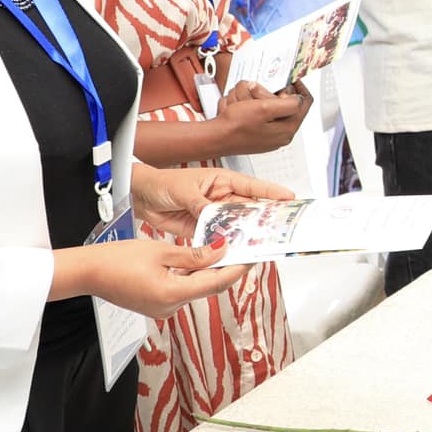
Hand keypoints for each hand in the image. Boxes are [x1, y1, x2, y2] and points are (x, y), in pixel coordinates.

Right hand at [81, 238, 247, 319]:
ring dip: (208, 271)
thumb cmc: (117, 259)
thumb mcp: (160, 251)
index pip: (216, 282)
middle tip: (243, 250)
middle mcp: (170, 308)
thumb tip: (221, 251)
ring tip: (224, 251)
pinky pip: (181, 290)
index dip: (237, 269)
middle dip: (225, 269)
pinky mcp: (156, 306)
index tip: (252, 256)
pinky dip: (191, 276)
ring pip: (195, 288)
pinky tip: (199, 261)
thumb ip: (194, 254)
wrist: (88, 272)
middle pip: (207, 287)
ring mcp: (163, 309)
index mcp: (172, 295)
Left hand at [132, 164, 294, 240]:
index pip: (252, 187)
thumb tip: (211, 214)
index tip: (289, 198)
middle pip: (248, 210)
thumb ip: (200, 204)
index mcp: (222, 182)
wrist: (142, 197)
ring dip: (244, 235)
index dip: (272, 193)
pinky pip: (219, 238)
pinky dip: (224, 245)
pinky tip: (231, 250)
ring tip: (257, 243)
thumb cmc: (163, 183)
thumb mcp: (184, 190)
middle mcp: (222, 198)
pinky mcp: (203, 230)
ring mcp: (214, 215)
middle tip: (278, 228)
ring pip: (235, 226)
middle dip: (263, 219)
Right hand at [214, 80, 313, 154]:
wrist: (216, 138)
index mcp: (287, 129)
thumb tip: (299, 100)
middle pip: (286, 104)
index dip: (299, 87)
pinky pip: (260, 113)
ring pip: (271, 107)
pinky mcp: (260, 134)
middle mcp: (281, 134)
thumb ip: (288, 104)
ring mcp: (270, 135)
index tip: (290, 78)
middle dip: (270, 93)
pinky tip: (241, 108)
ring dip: (258, 99)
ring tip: (244, 101)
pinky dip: (251, 106)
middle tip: (256, 91)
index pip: (304, 103)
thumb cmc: (235, 126)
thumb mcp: (264, 109)